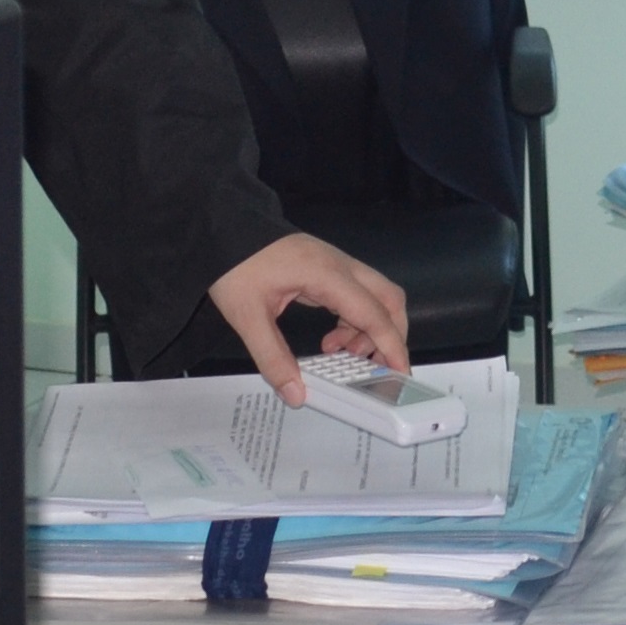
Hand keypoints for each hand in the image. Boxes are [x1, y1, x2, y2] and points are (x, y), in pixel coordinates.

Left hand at [206, 234, 413, 401]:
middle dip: (390, 335)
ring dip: (368, 330)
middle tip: (376, 366)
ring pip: (375, 297)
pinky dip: (354, 321)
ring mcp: (336, 264)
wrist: (224, 230)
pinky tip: (331, 339)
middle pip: (389, 299)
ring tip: (340, 353)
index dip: (391, 345)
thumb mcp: (248, 317)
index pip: (374, 313)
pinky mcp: (327, 269)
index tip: (401, 371)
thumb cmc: (235, 266)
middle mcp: (340, 266)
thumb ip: (273, 358)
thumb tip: (295, 394)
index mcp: (326, 275)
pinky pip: (356, 296)